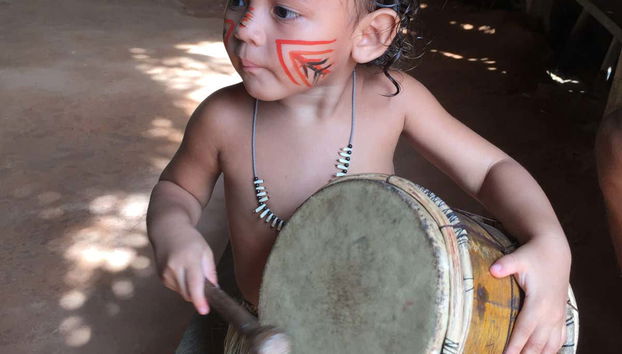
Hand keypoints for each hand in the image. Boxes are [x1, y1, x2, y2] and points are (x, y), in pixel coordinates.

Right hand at [154, 226, 217, 314]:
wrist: (168, 231)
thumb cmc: (190, 240)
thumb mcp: (206, 252)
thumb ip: (210, 272)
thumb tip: (215, 289)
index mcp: (189, 260)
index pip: (194, 284)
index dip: (199, 300)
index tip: (204, 311)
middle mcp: (175, 268)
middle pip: (188, 293)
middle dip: (198, 295)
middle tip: (205, 285)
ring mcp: (165, 273)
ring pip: (182, 292)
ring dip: (189, 288)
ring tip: (190, 270)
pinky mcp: (161, 277)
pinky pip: (175, 288)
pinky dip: (182, 284)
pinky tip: (182, 271)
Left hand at [490, 238, 570, 353]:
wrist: (555, 252)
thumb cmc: (533, 256)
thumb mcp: (518, 258)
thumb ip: (505, 264)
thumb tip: (493, 269)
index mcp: (539, 303)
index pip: (524, 331)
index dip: (514, 346)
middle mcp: (550, 314)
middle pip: (536, 343)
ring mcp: (558, 316)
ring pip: (549, 345)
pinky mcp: (562, 316)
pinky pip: (560, 339)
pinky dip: (551, 350)